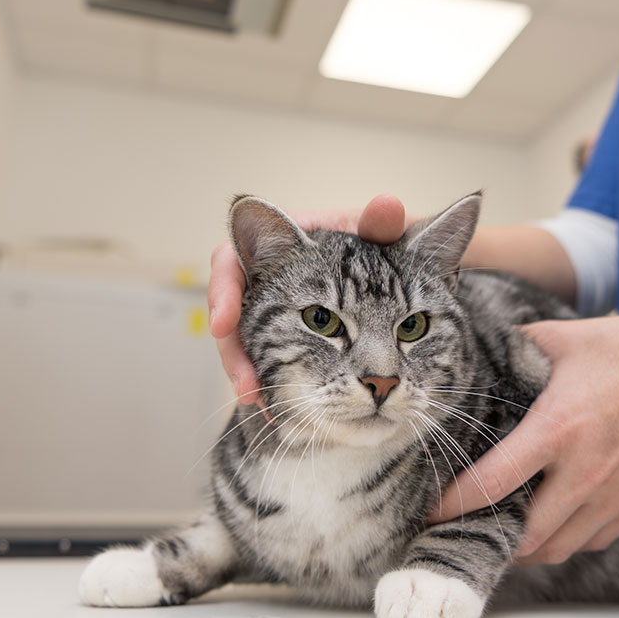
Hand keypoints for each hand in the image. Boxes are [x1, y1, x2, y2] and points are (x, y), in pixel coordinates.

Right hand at [208, 194, 406, 404]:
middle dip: (234, 352)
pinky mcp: (283, 344)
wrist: (396, 286)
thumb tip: (389, 206)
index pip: (230, 261)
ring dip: (246, 375)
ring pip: (242, 345)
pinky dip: (268, 389)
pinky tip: (275, 411)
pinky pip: (263, 368)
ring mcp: (272, 314)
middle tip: (245, 383)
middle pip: (229, 314)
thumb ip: (379, 228)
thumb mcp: (377, 240)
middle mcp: (267, 279)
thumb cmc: (377, 253)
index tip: (223, 324)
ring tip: (257, 401)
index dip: (222, 293)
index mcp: (278, 246)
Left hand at [428, 296, 618, 563]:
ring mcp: (614, 495)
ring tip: (501, 532)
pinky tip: (550, 525)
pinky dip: (565, 542)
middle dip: (487, 537)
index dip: (454, 504)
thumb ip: (513, 349)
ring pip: (558, 548)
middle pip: (524, 535)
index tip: (430, 511)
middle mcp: (584, 474)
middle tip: (462, 529)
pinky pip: (592, 542)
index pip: (492, 484)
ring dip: (525, 547)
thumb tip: (478, 351)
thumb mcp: (561, 339)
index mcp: (556, 431)